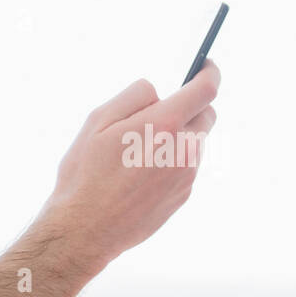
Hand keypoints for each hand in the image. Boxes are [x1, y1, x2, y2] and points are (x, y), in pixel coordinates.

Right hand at [38, 62, 219, 270]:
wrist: (86, 230)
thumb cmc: (86, 174)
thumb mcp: (98, 121)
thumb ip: (135, 97)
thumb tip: (159, 93)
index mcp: (165, 125)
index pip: (206, 90)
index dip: (209, 72)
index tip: (206, 66)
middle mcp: (184, 151)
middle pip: (205, 115)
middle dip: (189, 106)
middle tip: (158, 113)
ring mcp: (187, 176)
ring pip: (193, 143)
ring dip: (176, 137)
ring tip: (136, 153)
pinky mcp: (183, 196)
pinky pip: (185, 167)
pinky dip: (170, 161)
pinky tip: (139, 175)